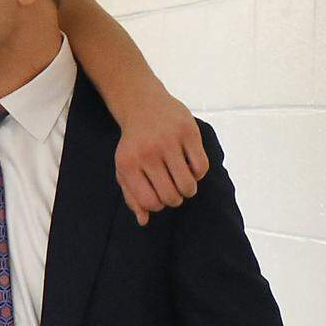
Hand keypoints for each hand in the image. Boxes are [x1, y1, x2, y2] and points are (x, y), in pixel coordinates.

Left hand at [114, 92, 208, 224]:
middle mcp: (148, 153)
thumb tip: (144, 221)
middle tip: (173, 189)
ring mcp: (169, 141)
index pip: (150, 202)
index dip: (158, 205)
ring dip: (188, 190)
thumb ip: (132, 196)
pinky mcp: (188, 132)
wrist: (142, 104)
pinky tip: (189, 165)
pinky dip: (198, 173)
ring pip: (188, 185)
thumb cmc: (134, 143)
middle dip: (175, 199)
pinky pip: (201, 167)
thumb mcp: (124, 168)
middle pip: (171, 196)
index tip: (158, 196)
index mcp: (128, 164)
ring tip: (182, 181)